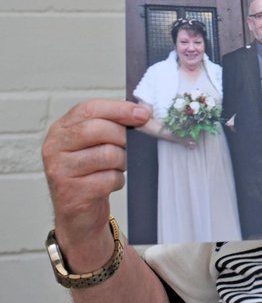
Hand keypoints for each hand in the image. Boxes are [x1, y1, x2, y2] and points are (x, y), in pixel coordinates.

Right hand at [42, 99, 149, 248]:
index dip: (120, 109)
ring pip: (107, 154)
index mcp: (61, 128)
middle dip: (124, 136)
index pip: (90, 109)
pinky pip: (108, 178)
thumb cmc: (93, 172)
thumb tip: (145, 113)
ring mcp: (60, 169)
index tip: (144, 114)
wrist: (79, 215)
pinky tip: (111, 183)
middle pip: (98, 129)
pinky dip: (117, 180)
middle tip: (136, 144)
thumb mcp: (99, 143)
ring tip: (119, 166)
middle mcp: (55, 146)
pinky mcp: (71, 192)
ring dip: (122, 161)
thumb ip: (115, 124)